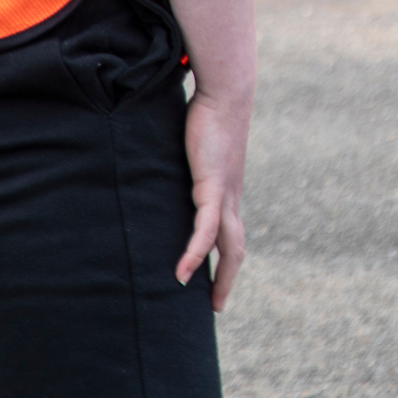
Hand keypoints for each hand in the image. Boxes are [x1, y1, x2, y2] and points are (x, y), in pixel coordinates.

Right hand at [175, 89, 251, 309]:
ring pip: (228, 244)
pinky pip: (206, 228)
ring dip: (219, 276)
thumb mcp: (192, 147)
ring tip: (207, 302)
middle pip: (236, 248)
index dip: (226, 259)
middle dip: (228, 277)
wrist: (226, 93)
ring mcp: (225, 192)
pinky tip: (183, 272)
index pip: (231, 233)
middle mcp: (230, 196)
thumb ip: (183, 161)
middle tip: (216, 305)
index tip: (216, 280)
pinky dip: (196, 252)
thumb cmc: (207, 114)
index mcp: (227, 190)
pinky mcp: (213, 185)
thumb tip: (161, 161)